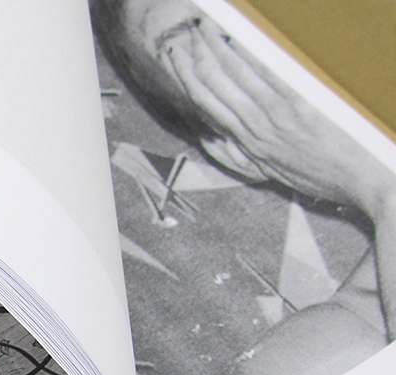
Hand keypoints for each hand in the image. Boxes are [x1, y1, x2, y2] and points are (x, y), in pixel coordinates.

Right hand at [160, 18, 395, 219]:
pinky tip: (241, 38)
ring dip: (219, 49)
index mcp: (248, 142)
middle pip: (217, 85)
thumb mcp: (270, 173)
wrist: (362, 181)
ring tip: (206, 28)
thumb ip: (237, 156)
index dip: (187, 77)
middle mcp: (257, 128)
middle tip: (185, 31)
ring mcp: (279, 115)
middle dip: (197, 56)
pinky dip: (252, 56)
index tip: (176, 55)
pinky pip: (270, 75)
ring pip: (238, 77)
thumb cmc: (321, 175)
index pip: (207, 103)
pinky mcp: (301, 106)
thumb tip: (208, 139)